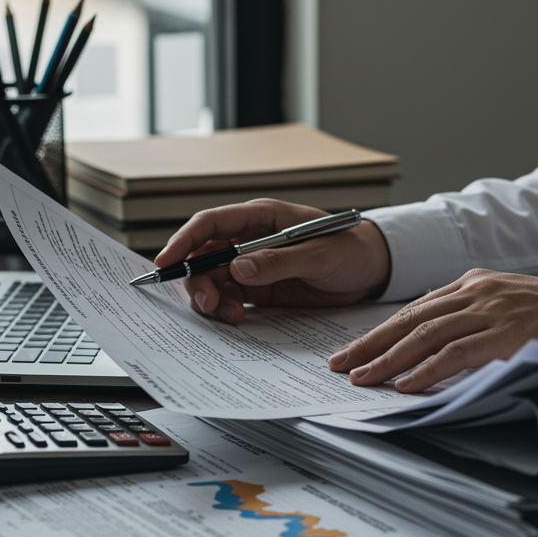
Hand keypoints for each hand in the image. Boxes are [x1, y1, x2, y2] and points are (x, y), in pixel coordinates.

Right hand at [154, 199, 390, 322]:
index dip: (184, 241)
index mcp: (261, 217)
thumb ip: (278, 261)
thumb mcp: (318, 255)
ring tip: (232, 316)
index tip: (166, 263)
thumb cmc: (350, 249)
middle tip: (210, 305)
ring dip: (213, 299)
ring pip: (213, 281)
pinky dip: (226, 310)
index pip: (210, 223)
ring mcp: (252, 264)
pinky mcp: (259, 288)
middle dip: (198, 281)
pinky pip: (230, 297)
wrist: (371, 270)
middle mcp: (249, 238)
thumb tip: (237, 268)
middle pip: (204, 256)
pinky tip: (237, 319)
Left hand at [327, 269, 537, 389]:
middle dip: (370, 344)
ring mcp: (491, 311)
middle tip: (340, 364)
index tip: (355, 350)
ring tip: (363, 378)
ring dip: (388, 359)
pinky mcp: (507, 333)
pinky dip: (427, 369)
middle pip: (409, 320)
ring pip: (425, 335)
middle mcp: (477, 292)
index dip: (381, 332)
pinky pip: (456, 352)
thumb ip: (471, 319)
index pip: (415, 309)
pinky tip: (405, 383)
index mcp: (474, 283)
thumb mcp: (507, 306)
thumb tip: (432, 346)